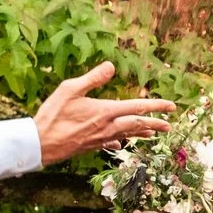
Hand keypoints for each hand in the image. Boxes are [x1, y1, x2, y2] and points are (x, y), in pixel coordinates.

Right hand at [33, 63, 174, 163]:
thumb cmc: (53, 114)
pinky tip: (121, 143)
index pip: (137, 107)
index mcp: (105, 111)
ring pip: (127, 135)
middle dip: (154, 124)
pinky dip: (119, 141)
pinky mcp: (91, 146)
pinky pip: (111, 143)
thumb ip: (92, 78)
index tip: (172, 106)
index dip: (156, 106)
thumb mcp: (70, 89)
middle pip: (137, 125)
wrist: (40, 144)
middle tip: (169, 125)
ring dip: (141, 133)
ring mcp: (100, 138)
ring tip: (153, 133)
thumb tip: (111, 66)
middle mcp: (107, 127)